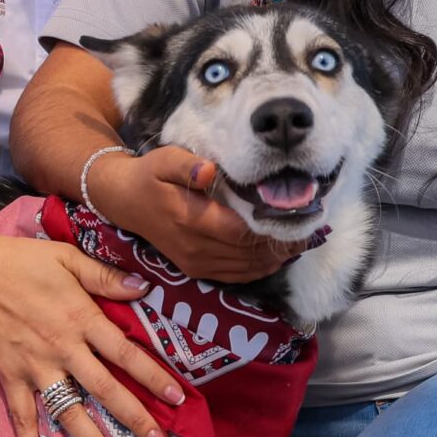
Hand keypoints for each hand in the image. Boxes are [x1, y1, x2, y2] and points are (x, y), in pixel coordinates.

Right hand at [0, 232, 185, 436]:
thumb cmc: (21, 261)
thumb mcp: (67, 257)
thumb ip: (105, 275)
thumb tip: (144, 287)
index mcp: (80, 318)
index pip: (125, 353)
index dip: (152, 376)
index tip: (177, 398)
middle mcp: (62, 349)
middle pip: (105, 390)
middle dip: (135, 418)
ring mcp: (35, 368)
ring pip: (69, 412)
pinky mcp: (10, 378)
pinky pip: (21, 418)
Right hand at [99, 147, 306, 282]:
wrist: (123, 202)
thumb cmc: (149, 176)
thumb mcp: (164, 161)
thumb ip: (187, 166)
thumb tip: (211, 172)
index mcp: (191, 220)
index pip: (242, 232)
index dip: (274, 229)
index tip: (301, 219)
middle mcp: (195, 248)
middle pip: (249, 254)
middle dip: (282, 245)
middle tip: (312, 231)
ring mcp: (195, 263)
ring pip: (246, 269)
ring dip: (275, 259)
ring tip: (301, 243)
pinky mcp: (195, 269)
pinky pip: (235, 276)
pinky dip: (259, 269)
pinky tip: (277, 256)